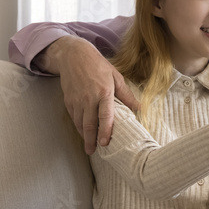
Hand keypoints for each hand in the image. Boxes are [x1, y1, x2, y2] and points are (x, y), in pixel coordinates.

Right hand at [42, 37, 138, 153]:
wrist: (74, 56)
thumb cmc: (98, 65)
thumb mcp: (115, 76)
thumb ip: (126, 94)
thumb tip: (139, 108)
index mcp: (103, 92)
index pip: (105, 116)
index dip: (105, 131)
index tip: (105, 143)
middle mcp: (89, 98)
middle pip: (90, 124)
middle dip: (91, 140)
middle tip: (93, 152)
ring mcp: (77, 100)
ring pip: (80, 123)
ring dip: (84, 136)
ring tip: (89, 147)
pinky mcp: (68, 100)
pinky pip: (74, 117)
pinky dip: (78, 127)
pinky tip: (83, 132)